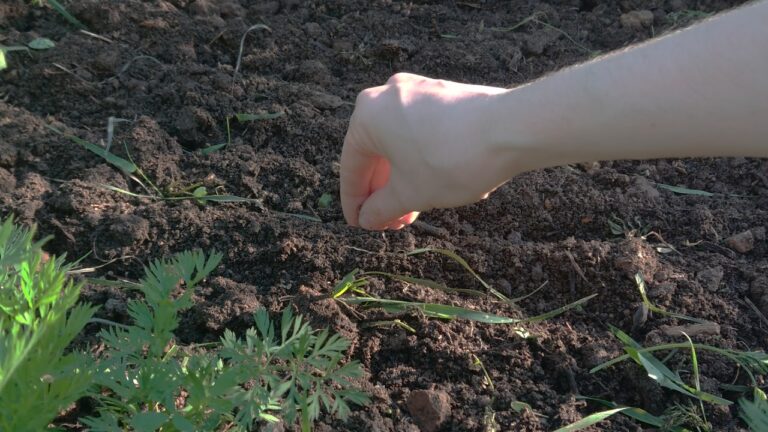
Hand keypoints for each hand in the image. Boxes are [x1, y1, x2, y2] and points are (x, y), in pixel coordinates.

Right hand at [340, 73, 510, 229]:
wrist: (510, 129)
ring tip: (413, 210)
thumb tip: (367, 218)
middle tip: (390, 222)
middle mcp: (387, 95)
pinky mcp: (442, 94)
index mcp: (368, 115)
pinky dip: (419, 160)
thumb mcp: (410, 194)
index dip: (354, 202)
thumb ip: (381, 209)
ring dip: (402, 179)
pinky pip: (419, 131)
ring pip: (399, 143)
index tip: (359, 225)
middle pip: (376, 153)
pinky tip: (432, 185)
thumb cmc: (452, 160)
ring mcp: (417, 91)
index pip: (352, 167)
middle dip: (382, 192)